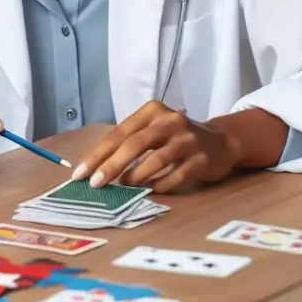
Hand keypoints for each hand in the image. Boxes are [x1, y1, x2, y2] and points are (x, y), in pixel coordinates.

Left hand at [71, 101, 241, 193]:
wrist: (221, 141)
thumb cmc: (175, 137)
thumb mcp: (153, 130)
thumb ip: (129, 143)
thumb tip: (97, 168)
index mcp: (152, 111)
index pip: (119, 133)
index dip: (99, 154)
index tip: (81, 173)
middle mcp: (170, 121)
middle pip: (135, 143)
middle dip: (112, 165)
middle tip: (95, 183)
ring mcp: (188, 139)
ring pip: (157, 159)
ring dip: (136, 176)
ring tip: (124, 186)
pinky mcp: (202, 159)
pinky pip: (177, 175)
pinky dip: (162, 184)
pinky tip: (151, 190)